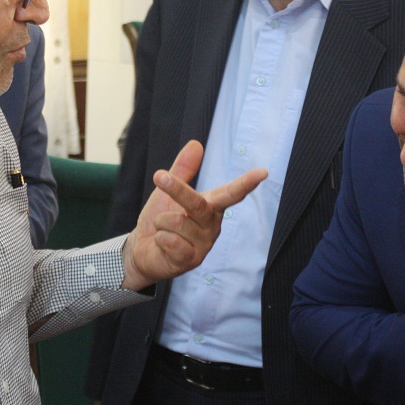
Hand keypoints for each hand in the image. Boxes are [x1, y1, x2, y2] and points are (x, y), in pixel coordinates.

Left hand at [121, 140, 266, 290]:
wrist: (142, 250)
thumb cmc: (160, 220)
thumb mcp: (168, 192)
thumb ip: (182, 170)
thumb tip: (196, 144)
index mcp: (211, 207)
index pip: (231, 193)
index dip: (247, 182)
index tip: (263, 172)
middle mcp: (212, 226)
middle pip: (198, 203)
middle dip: (176, 190)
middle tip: (159, 176)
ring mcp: (204, 245)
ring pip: (177, 222)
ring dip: (161, 222)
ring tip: (162, 229)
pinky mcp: (191, 260)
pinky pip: (171, 240)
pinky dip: (160, 238)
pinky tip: (163, 244)